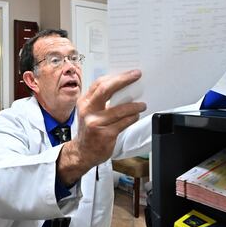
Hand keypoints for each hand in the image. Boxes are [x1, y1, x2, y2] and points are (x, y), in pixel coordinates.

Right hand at [57, 70, 145, 184]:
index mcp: (84, 102)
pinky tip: (136, 116)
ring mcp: (95, 123)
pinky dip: (132, 118)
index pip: (99, 83)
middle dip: (123, 80)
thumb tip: (123, 88)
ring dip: (133, 106)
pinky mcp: (104, 135)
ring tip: (142, 105)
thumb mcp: (90, 112)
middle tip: (136, 76)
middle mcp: (87, 111)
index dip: (116, 77)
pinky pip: (123, 123)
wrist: (83, 153)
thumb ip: (101, 100)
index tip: (130, 73)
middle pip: (105, 90)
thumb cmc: (90, 130)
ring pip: (118, 109)